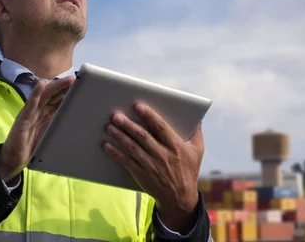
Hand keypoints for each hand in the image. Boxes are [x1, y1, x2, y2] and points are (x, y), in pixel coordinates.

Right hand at [0, 76, 74, 181]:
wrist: (14, 159)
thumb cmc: (32, 147)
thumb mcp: (50, 134)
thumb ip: (59, 125)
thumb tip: (76, 120)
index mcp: (45, 113)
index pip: (58, 99)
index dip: (68, 92)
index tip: (80, 85)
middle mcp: (38, 110)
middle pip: (53, 94)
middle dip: (64, 86)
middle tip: (76, 79)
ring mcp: (30, 112)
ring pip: (44, 95)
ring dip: (55, 86)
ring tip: (67, 80)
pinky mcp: (23, 118)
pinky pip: (30, 104)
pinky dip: (36, 93)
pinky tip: (41, 85)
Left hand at [103, 103, 204, 233]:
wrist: (180, 199)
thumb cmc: (189, 170)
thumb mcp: (197, 151)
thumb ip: (196, 132)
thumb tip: (197, 116)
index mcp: (176, 146)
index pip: (160, 127)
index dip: (149, 116)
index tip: (138, 106)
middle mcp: (162, 155)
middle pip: (142, 137)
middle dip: (128, 125)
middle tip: (116, 115)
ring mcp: (151, 165)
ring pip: (132, 148)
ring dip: (119, 137)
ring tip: (109, 126)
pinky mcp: (141, 174)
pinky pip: (126, 162)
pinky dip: (115, 153)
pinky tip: (106, 145)